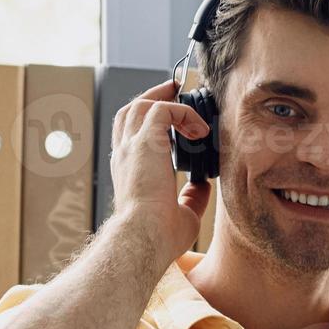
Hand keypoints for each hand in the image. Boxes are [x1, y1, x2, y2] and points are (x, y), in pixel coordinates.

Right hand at [108, 78, 212, 263]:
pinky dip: (183, 112)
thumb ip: (192, 196)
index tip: (174, 122)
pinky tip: (201, 130)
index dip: (151, 123)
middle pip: (132, 111)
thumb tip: (204, 184)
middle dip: (154, 97)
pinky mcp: (145, 142)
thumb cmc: (160, 235)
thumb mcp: (182, 212)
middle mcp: (125, 154)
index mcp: (129, 170)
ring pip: (143, 105)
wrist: (146, 237)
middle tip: (176, 91)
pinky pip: (164, 110)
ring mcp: (131, 146)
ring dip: (167, 99)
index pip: (131, 135)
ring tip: (190, 101)